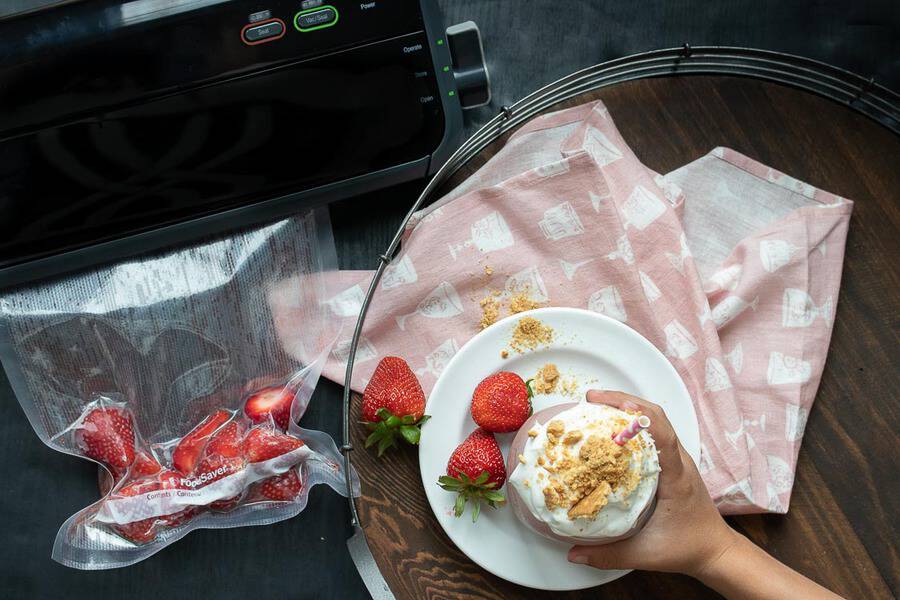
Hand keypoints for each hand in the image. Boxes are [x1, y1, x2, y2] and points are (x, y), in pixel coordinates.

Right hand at [567, 390, 737, 575]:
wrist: (716, 550)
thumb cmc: (689, 548)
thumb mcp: (646, 554)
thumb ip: (608, 555)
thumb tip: (573, 553)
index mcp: (675, 477)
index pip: (661, 435)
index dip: (637, 416)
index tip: (611, 405)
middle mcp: (678, 461)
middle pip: (656, 416)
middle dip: (623, 401)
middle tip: (592, 398)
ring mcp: (676, 459)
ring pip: (655, 420)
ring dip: (628, 407)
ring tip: (597, 405)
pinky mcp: (672, 462)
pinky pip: (653, 431)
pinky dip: (632, 422)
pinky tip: (612, 427)